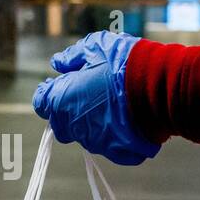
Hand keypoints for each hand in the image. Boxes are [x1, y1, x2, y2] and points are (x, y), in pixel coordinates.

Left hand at [32, 31, 160, 165]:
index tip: (59, 84)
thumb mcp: (95, 46)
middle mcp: (73, 125)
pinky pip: (109, 146)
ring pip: (85, 134)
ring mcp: (95, 141)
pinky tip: (126, 119)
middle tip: (87, 94)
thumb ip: (72, 57)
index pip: (42, 102)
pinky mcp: (116, 152)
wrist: (158, 87)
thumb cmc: (124, 63)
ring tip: (112, 103)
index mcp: (61, 100)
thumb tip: (58, 63)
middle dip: (68, 110)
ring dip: (92, 121)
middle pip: (61, 123)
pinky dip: (114, 135)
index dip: (49, 92)